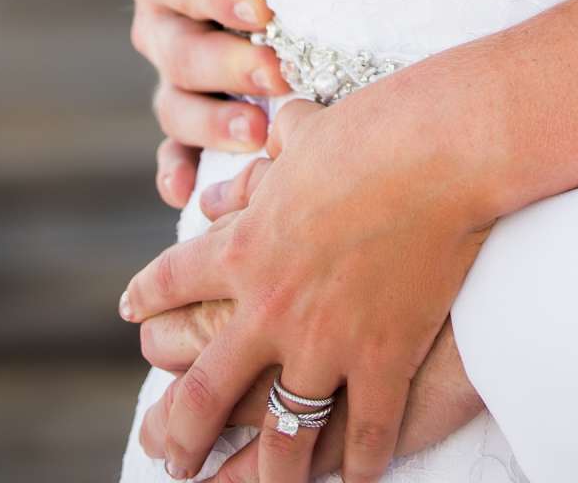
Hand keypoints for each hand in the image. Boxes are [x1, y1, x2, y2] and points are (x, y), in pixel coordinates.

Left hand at [121, 66, 494, 482]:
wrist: (445, 149)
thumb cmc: (377, 130)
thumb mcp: (307, 138)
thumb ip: (264, 164)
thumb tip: (235, 168)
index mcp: (244, 247)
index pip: (172, 283)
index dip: (147, 301)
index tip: (133, 315)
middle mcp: (270, 307)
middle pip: (202, 396)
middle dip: (180, 438)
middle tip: (172, 458)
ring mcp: (325, 341)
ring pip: (279, 437)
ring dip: (266, 476)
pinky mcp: (381, 359)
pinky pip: (366, 435)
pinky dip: (361, 465)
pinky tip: (357, 477)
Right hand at [122, 0, 286, 207]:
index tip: (261, 4)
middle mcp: (160, 16)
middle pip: (177, 47)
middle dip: (227, 62)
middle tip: (277, 71)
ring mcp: (170, 71)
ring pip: (175, 104)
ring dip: (212, 123)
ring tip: (257, 135)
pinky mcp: (187, 117)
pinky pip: (172, 153)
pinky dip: (177, 172)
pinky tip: (186, 194)